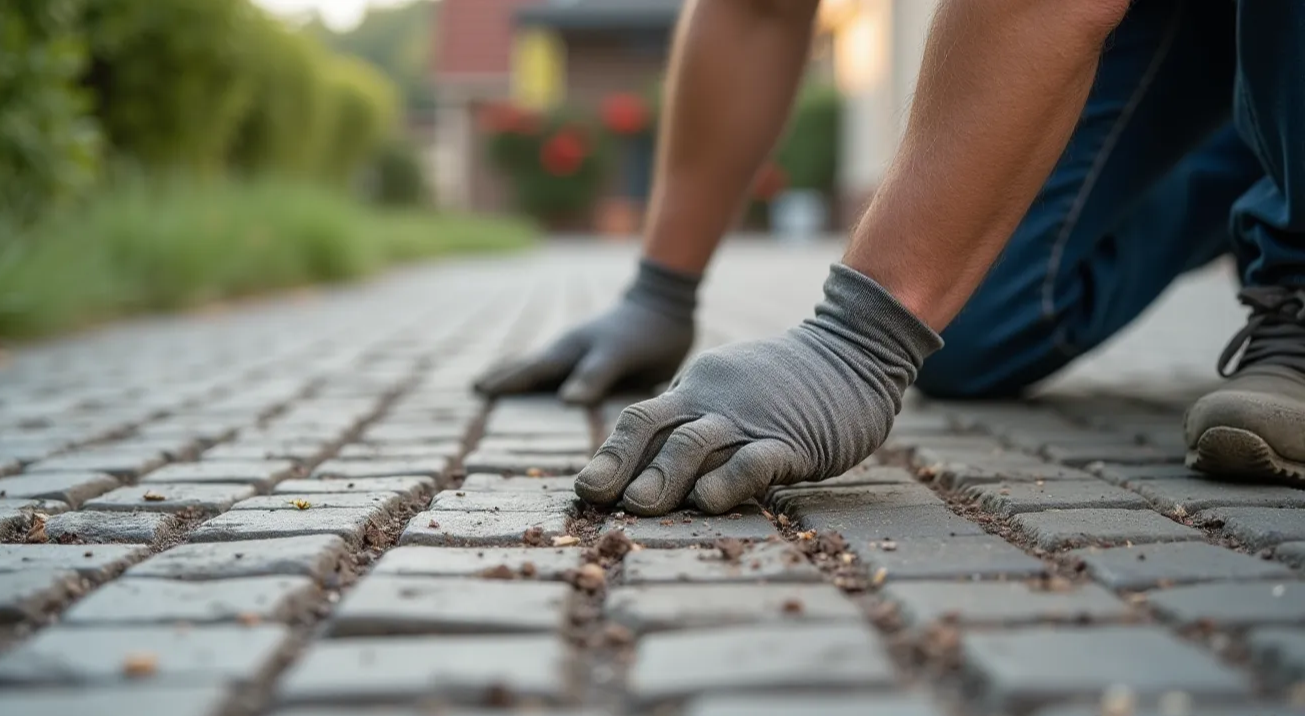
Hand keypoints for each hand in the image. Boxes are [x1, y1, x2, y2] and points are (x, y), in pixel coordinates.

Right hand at [474, 260, 698, 404]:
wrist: (667, 306)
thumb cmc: (643, 330)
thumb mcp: (618, 352)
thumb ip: (595, 375)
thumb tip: (565, 402)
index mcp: (565, 354)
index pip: (526, 373)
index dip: (502, 384)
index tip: (475, 392)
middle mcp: (568, 358)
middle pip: (529, 374)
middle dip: (505, 384)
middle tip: (476, 394)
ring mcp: (583, 363)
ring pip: (548, 380)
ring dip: (530, 392)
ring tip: (508, 405)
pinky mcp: (602, 371)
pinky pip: (573, 388)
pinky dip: (560, 398)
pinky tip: (561, 409)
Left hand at [574, 264, 942, 514]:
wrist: (855, 349)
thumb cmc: (789, 384)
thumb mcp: (732, 394)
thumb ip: (697, 423)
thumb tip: (652, 467)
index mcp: (696, 388)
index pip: (642, 419)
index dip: (611, 453)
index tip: (585, 487)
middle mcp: (714, 400)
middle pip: (653, 426)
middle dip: (619, 463)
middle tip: (592, 497)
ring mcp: (752, 418)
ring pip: (695, 443)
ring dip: (663, 475)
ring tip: (638, 508)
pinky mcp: (794, 440)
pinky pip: (755, 458)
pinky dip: (729, 479)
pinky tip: (709, 502)